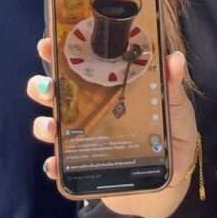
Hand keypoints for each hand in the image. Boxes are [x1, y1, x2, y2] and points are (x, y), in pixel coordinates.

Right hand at [27, 38, 197, 190]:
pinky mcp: (82, 167)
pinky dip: (54, 166)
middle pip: (52, 93)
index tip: (48, 43)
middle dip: (41, 87)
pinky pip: (60, 166)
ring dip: (44, 126)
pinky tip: (56, 164)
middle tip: (48, 86)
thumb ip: (171, 82)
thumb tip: (174, 58)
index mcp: (105, 88)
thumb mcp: (174, 105)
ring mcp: (82, 138)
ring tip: (52, 127)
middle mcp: (87, 110)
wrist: (173, 174)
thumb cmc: (171, 132)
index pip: (76, 65)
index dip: (58, 52)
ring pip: (49, 128)